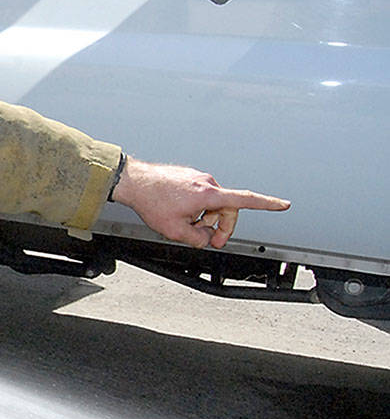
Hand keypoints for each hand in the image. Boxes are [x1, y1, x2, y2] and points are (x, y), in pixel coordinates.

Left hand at [110, 157, 289, 248]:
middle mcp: (207, 183)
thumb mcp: (175, 230)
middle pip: (228, 209)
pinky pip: (202, 197)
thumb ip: (198, 239)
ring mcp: (199, 179)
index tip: (283, 204)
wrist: (135, 182)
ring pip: (214, 205)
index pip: (245, 200)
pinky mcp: (191, 178)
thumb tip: (207, 239)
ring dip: (205, 218)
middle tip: (209, 240)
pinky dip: (197, 209)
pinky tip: (179, 212)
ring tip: (185, 224)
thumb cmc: (152, 201)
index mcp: (209, 195)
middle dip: (220, 227)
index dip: (267, 204)